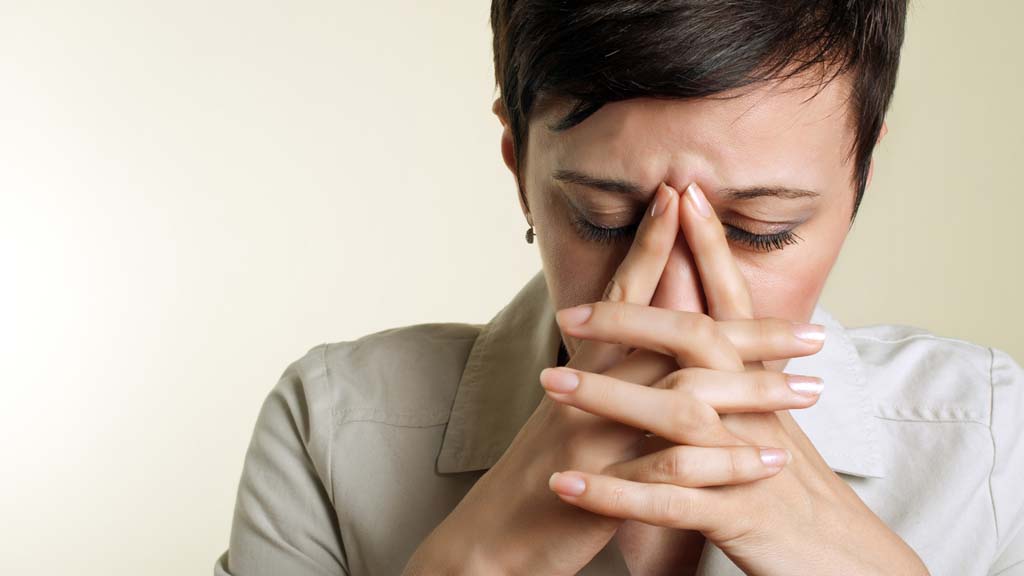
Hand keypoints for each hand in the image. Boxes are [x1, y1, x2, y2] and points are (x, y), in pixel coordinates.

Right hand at [401, 183, 825, 574]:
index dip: (652, 244)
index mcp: (586, 369)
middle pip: (672, 336)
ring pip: (681, 393)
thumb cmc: (542, 476)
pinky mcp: (600, 482)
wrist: (490, 537)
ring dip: (751, 388)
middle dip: (745, 328)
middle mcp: (589, 388)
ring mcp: (593, 432)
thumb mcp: (576, 414)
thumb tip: (651, 351)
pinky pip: (670, 465)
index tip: (684, 198)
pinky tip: (770, 460)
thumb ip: (614, 379)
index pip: (627, 295)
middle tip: (810, 330)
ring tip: (807, 390)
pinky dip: (725, 460)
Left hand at [545, 182, 929, 575]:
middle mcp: (758, 412)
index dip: (707, 249)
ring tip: (549, 383)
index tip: (679, 197)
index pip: (730, 306)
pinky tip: (565, 487)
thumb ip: (740, 380)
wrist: (850, 563)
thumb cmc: (795, 493)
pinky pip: (667, 501)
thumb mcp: (770, 426)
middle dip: (634, 318)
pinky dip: (611, 494)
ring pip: (676, 415)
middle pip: (697, 345)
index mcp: (762, 388)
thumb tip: (713, 336)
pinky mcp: (738, 514)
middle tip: (571, 308)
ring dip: (608, 397)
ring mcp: (748, 460)